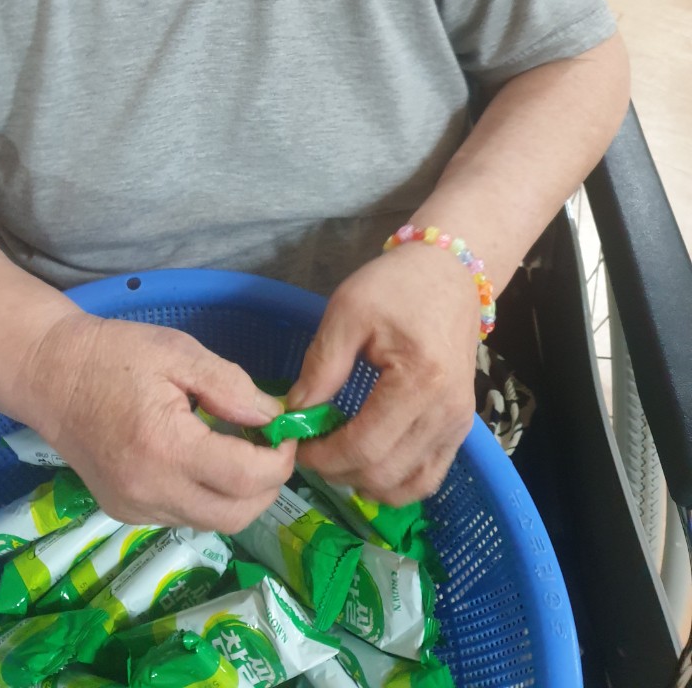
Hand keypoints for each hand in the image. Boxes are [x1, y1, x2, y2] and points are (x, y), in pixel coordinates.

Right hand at [20, 312, 294, 532]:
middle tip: (270, 447)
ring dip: (238, 494)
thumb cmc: (115, 354)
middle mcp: (150, 490)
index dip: (280, 460)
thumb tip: (274, 418)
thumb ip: (231, 386)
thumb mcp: (179, 352)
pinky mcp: (124, 513)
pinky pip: (183, 517)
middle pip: (236, 516)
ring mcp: (135, 508)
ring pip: (211, 522)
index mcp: (167, 447)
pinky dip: (206, 496)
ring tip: (235, 449)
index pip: (246, 479)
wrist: (50, 375)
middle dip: (267, 486)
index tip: (285, 432)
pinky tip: (200, 459)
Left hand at [288, 246, 477, 504]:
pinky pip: (429, 476)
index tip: (296, 445)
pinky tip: (367, 462)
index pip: (365, 445)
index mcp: (420, 380)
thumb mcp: (348, 311)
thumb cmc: (397, 285)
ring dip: (366, 482)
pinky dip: (395, 481)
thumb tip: (296, 412)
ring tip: (336, 457)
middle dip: (339, 471)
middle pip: (385, 472)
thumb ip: (322, 365)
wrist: (449, 273)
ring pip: (410, 485)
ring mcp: (459, 424)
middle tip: (311, 450)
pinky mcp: (462, 427)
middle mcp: (447, 412)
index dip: (324, 456)